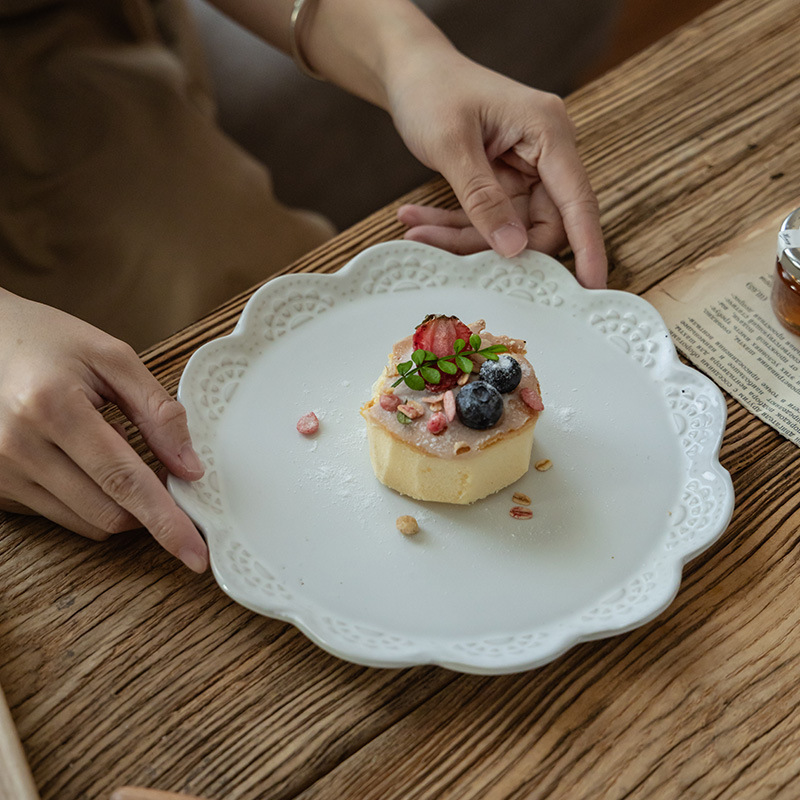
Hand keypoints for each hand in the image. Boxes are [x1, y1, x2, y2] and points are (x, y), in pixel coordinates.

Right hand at [0, 290, 207, 571]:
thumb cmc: (43, 341)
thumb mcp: (110, 357)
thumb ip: (157, 411)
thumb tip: (190, 467)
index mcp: (52, 408)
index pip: (124, 481)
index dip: (166, 521)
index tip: (195, 554)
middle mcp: (18, 447)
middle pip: (107, 514)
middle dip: (147, 510)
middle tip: (163, 477)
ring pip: (83, 523)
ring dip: (117, 505)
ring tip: (114, 457)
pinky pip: (56, 515)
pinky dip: (85, 500)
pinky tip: (80, 462)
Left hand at [388, 50, 606, 288]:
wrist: (411, 71)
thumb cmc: (433, 89)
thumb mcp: (453, 144)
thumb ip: (482, 198)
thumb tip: (513, 247)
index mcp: (548, 132)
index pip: (578, 201)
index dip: (588, 247)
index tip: (591, 286)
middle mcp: (544, 154)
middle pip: (539, 225)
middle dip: (490, 245)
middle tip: (440, 249)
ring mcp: (524, 171)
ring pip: (507, 229)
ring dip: (460, 237)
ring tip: (416, 230)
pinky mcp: (502, 183)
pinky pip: (486, 219)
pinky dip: (454, 225)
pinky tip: (419, 222)